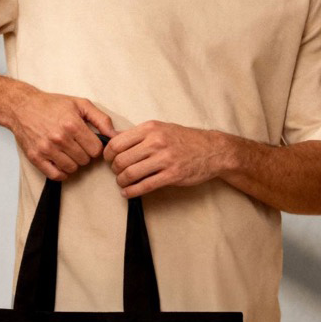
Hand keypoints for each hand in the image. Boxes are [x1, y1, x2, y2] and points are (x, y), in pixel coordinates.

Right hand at [8, 84, 117, 179]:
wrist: (22, 106)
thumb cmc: (52, 105)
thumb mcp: (80, 104)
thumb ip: (101, 119)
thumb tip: (115, 135)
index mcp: (72, 124)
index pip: (96, 150)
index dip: (94, 147)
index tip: (88, 142)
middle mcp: (60, 138)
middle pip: (85, 161)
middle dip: (84, 154)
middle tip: (77, 146)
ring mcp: (47, 149)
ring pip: (72, 169)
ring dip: (73, 163)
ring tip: (68, 152)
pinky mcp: (36, 158)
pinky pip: (56, 176)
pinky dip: (61, 173)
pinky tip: (61, 163)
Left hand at [102, 120, 231, 197]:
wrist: (212, 150)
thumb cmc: (184, 140)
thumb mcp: (161, 129)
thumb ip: (138, 135)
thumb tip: (113, 139)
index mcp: (150, 128)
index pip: (117, 143)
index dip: (108, 155)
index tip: (109, 160)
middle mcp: (156, 142)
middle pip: (121, 160)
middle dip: (115, 170)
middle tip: (117, 173)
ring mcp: (164, 159)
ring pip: (130, 174)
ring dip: (122, 182)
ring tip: (123, 183)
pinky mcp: (171, 175)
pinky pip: (144, 186)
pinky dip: (131, 192)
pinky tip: (127, 193)